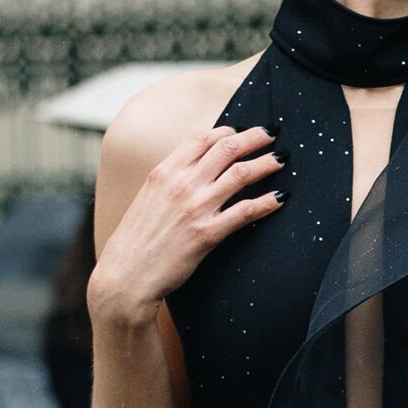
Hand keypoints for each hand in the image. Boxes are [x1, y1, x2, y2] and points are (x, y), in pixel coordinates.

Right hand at [88, 124, 282, 327]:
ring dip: (266, 162)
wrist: (125, 276)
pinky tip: (281, 197)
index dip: (228, 131)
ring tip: (282, 159)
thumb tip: (193, 170)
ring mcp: (195, 208)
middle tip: (271, 134)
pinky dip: (266, 202)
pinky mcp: (207, 234)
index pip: (202, 138)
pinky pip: (244, 212)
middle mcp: (181, 184)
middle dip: (254, 137)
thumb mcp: (147, 199)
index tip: (242, 131)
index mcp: (164, 171)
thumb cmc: (135, 242)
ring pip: (240, 174)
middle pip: (227, 148)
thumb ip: (170, 182)